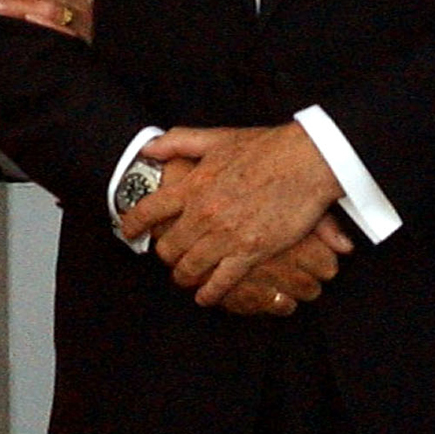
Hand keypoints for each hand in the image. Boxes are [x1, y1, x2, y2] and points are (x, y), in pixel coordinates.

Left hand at [118, 123, 341, 305]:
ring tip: (185, 276)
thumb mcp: (217, 137)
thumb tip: (150, 148)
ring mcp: (225, 236)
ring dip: (184, 275)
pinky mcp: (250, 253)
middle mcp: (203, 213)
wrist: (306, 162)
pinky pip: (221, 283)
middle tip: (169, 256)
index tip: (128, 231)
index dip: (133, 223)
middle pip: (168, 247)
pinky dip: (210, 293)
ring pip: (189, 268)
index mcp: (193, 185)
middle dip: (165, 254)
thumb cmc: (265, 147)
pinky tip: (206, 296)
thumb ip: (179, 142)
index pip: (149, 209)